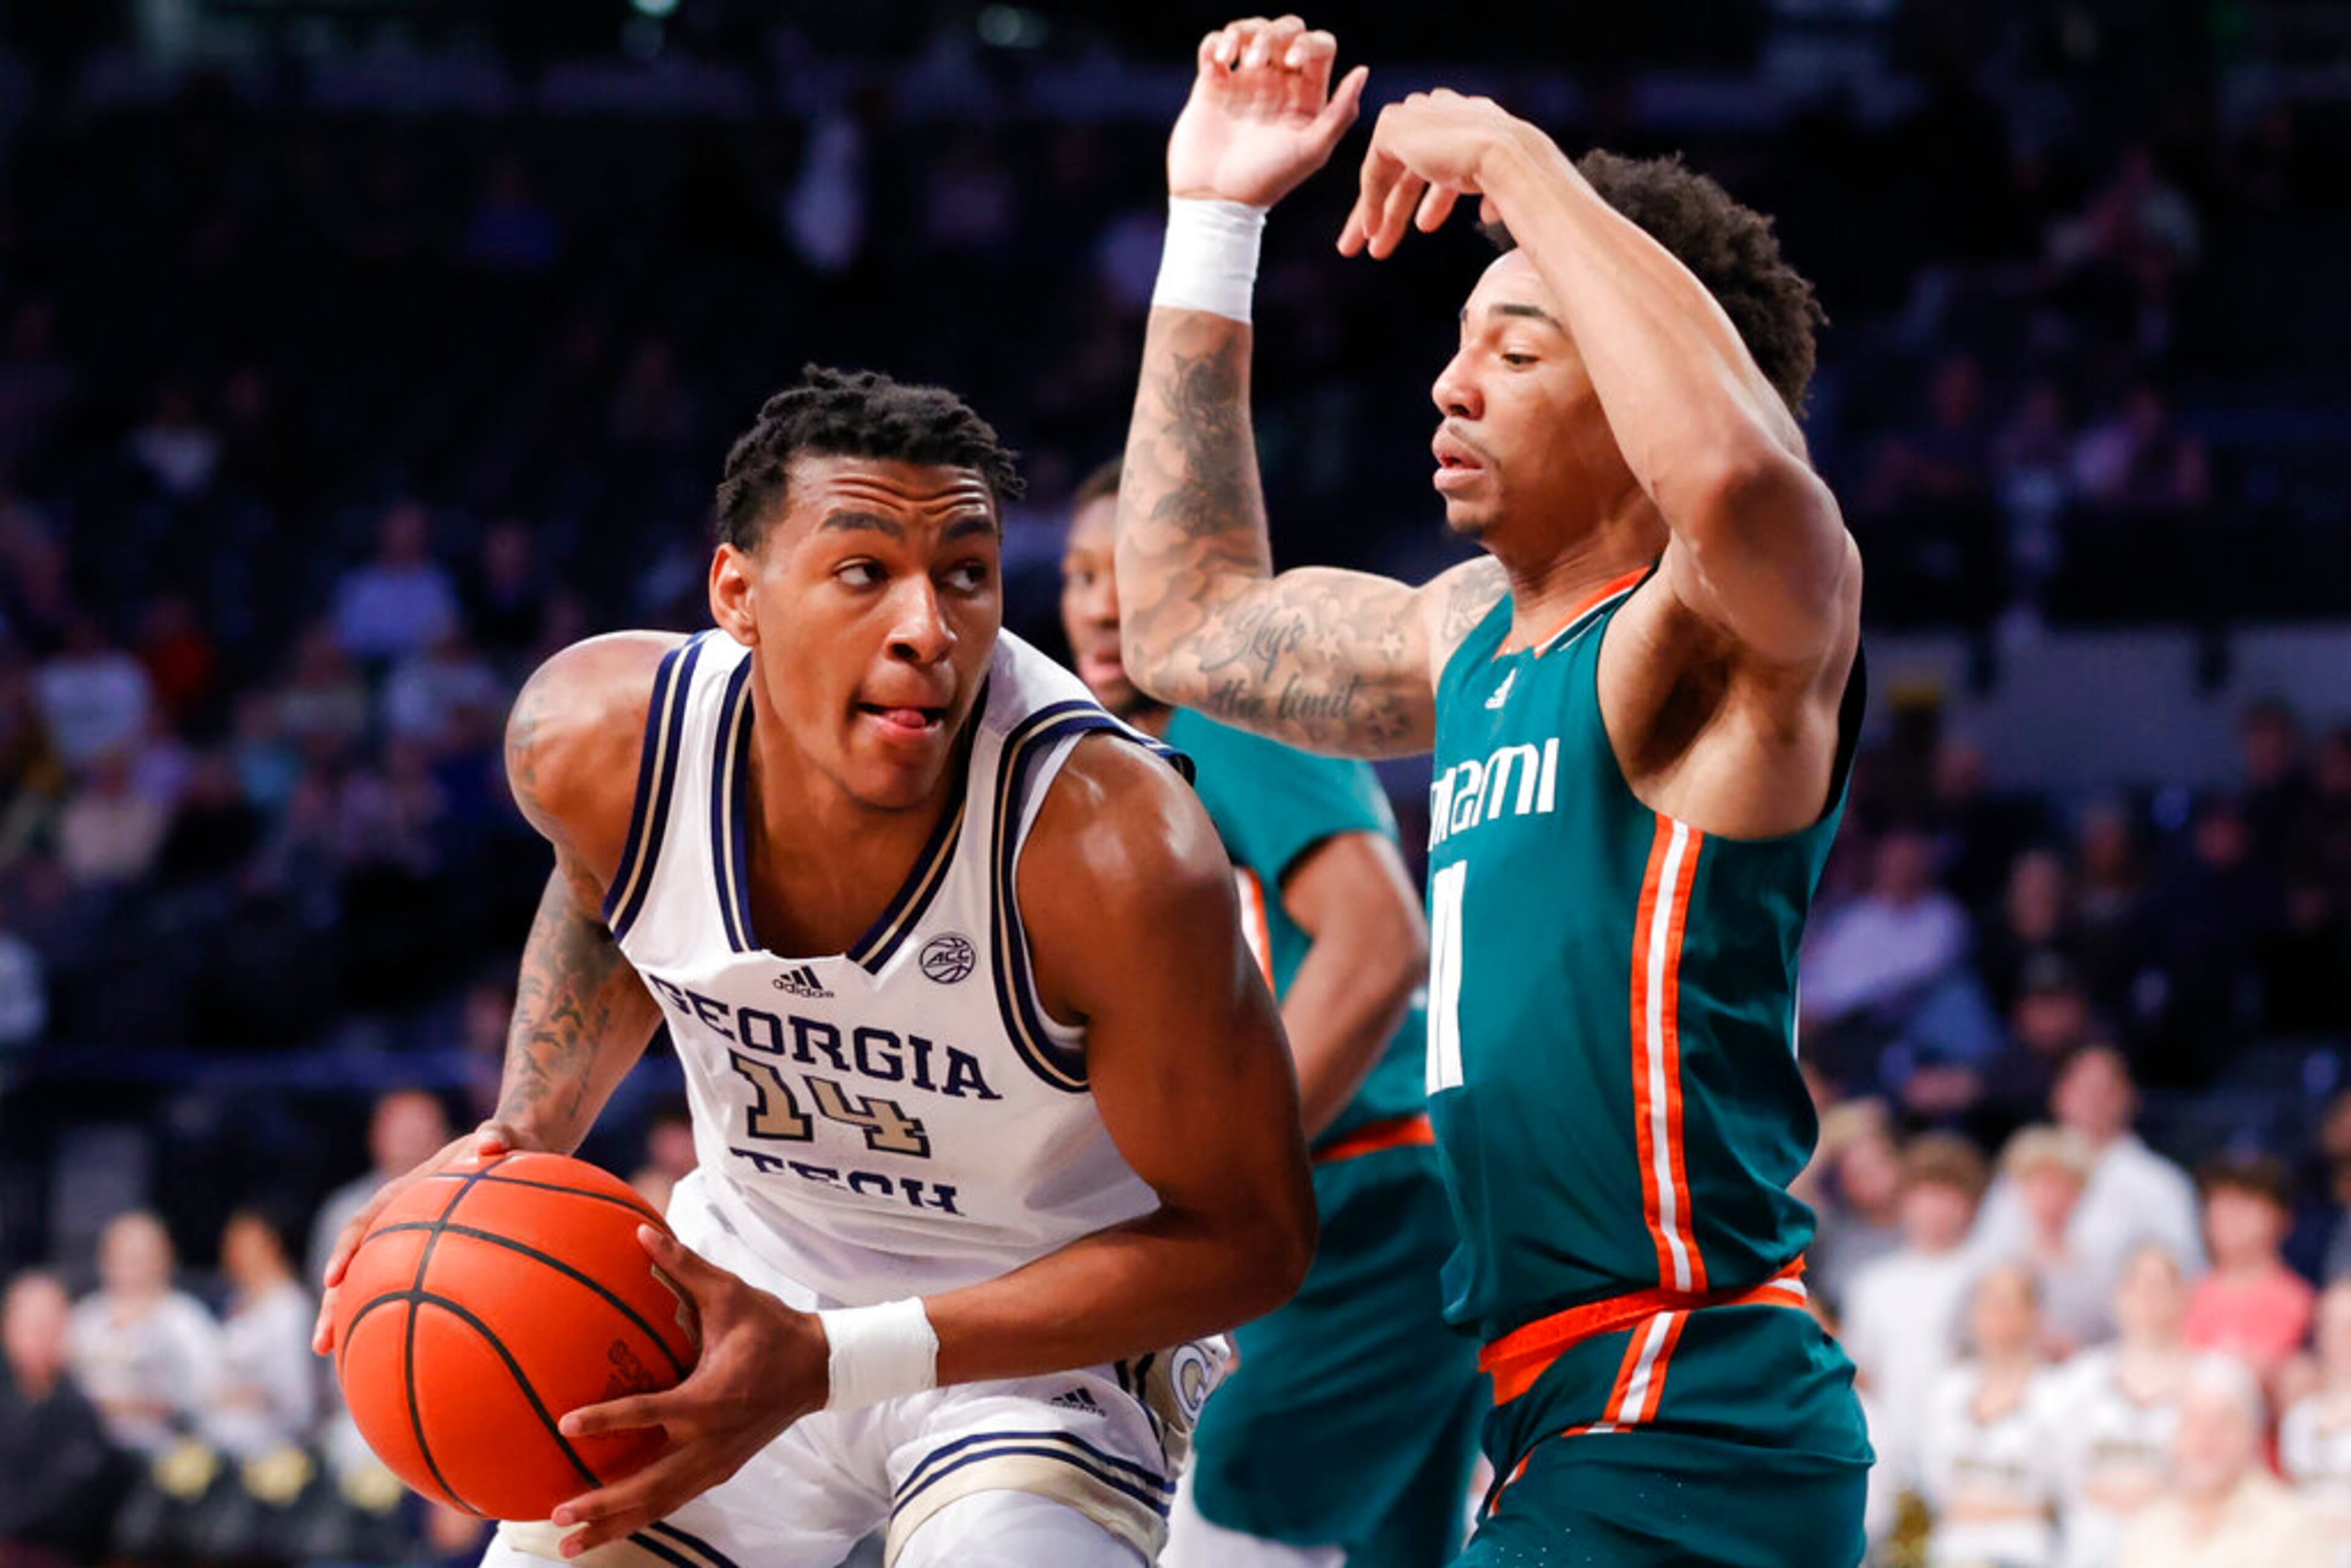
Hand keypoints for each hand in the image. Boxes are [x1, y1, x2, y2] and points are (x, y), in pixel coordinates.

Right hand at [311, 1119, 537, 1354]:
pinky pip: (399, 1288)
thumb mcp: (502, 1136)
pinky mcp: (421, 1257)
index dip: (348, 1247)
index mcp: (405, 1192)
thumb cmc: (503, 1145)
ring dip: (350, 1318)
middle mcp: (395, 1220)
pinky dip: (391, 1316)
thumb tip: (492, 1144)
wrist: (508, 1149)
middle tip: (320, 1343)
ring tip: (332, 1357)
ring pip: (369, 1282)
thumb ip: (498, 1136)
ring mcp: (404, 1241)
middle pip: (355, 1263)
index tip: (333, 1278)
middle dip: (334, 1302)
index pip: (367, 1219)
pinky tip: (392, 1353)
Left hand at [549, 1226, 824, 1555]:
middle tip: (555, 1514)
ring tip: (568, 1545)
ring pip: (658, 1503)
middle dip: (601, 1504)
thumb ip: (683, 1266)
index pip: (649, 1412)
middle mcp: (709, 1441)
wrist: (820, 1368)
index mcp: (708, 1398)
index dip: (607, 1419)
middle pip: (648, 1484)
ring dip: (614, 1524)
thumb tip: (642, 1233)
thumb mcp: (730, 1293)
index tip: (565, 1425)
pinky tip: (610, 1529)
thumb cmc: (770, 1326)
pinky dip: (640, 1517)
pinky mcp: (721, 1471)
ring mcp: (716, 1463)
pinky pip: (673, 1501)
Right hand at [1168, 15, 1366, 208]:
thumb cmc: (1267, 180)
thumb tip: (1363, 70)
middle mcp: (1278, 84)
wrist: (1215, 198)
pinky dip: (1217, 43)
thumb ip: (1341, 112)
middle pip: (1286, 30)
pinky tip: (1219, 63)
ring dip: (1243, 33)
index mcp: (1307, 96)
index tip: (1292, 62)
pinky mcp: (1212, 83)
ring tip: (1232, 60)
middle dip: (1273, 35)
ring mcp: (1244, 82)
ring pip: (1250, 30)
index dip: (1309, 42)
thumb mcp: (1312, 150)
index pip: (1319, 46)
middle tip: (1256, 61)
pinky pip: (1215, 44)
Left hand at [1339, 89, 1538, 258]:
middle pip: (1413, 166)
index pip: (1446, 159)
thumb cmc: (1520, 178)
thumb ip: (1490, 191)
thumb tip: (1489, 210)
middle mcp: (1446, 114)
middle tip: (1385, 242)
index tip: (1425, 226)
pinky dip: (1372, 202)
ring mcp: (1419, 117)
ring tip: (1375, 248)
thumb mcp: (1504, 185)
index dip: (1435, 197)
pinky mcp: (1394, 127)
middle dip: (1398, 208)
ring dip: (1382, 212)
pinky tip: (1371, 231)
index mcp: (1475, 122)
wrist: (1509, 159)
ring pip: (1391, 171)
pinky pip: (1375, 169)